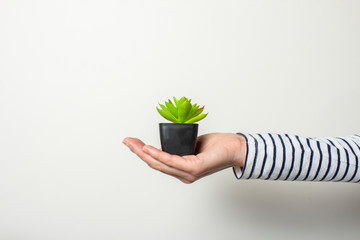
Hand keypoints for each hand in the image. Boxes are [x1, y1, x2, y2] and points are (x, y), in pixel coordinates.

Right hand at [123, 133, 246, 183]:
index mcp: (183, 169)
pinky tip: (149, 148)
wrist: (237, 148)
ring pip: (160, 163)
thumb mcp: (194, 144)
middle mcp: (184, 174)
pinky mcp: (194, 168)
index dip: (143, 153)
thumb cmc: (219, 147)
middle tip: (127, 141)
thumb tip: (171, 139)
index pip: (159, 162)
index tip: (133, 142)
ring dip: (144, 152)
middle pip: (155, 164)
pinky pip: (172, 161)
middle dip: (138, 152)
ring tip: (133, 143)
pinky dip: (159, 154)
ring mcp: (188, 173)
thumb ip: (181, 146)